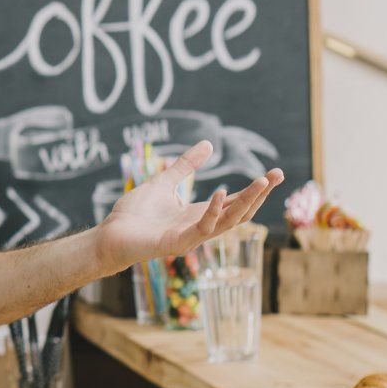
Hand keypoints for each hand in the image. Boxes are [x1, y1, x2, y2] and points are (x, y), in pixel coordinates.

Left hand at [93, 140, 283, 272]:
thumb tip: (210, 144)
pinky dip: (213, 211)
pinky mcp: (177, 243)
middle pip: (239, 211)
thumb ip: (186, 166)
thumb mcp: (164, 182)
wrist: (110, 235)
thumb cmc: (134, 214)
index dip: (256, 188)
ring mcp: (191, 237)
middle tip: (276, 175)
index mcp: (199, 213)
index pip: (235, 201)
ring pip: (228, 221)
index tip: (275, 173)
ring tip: (261, 182)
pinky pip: (203, 229)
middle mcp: (200, 226)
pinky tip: (221, 193)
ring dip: (246, 202)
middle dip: (259, 194)